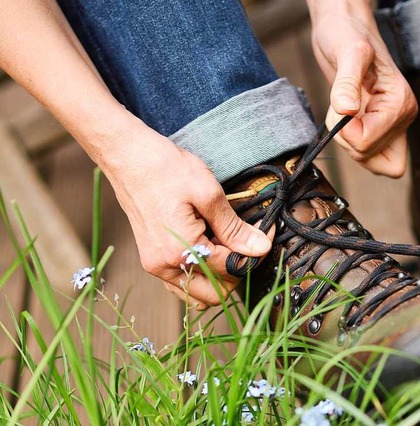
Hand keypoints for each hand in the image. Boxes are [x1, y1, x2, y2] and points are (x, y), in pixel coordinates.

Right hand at [102, 125, 272, 309]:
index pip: (229, 270)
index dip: (252, 254)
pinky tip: (208, 250)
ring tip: (226, 245)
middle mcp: (165, 266)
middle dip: (235, 272)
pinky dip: (199, 274)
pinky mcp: (151, 258)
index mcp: (181, 251)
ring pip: (196, 291)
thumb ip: (235, 228)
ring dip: (217, 276)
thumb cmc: (166, 169)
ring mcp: (155, 265)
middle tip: (246, 244)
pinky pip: (180, 281)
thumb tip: (260, 247)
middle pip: (213, 292)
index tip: (263, 235)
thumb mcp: (208, 194)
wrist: (128, 157)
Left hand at [308, 0, 416, 177]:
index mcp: (400, 104)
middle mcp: (402, 117)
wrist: (345, 29)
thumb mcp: (347, 53)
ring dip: (350, 144)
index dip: (346, 132)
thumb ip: (346, 83)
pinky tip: (348, 120)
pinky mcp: (380, 127)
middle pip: (371, 159)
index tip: (341, 108)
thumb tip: (347, 110)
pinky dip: (353, 144)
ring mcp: (393, 124)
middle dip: (348, 140)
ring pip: (373, 162)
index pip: (368, 144)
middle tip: (342, 110)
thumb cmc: (348, 35)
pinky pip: (371, 156)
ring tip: (345, 112)